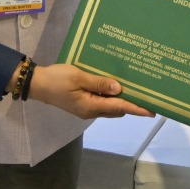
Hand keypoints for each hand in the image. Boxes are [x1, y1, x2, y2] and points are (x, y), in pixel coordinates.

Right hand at [27, 64, 154, 119]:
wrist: (37, 84)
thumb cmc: (57, 79)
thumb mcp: (79, 78)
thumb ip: (99, 83)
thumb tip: (119, 89)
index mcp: (90, 106)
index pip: (119, 107)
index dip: (136, 108)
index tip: (152, 111)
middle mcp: (90, 111)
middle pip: (117, 109)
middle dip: (131, 104)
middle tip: (146, 93)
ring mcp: (86, 108)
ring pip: (109, 106)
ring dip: (120, 99)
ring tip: (134, 87)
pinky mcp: (81, 103)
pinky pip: (101, 101)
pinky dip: (110, 96)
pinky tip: (114, 85)